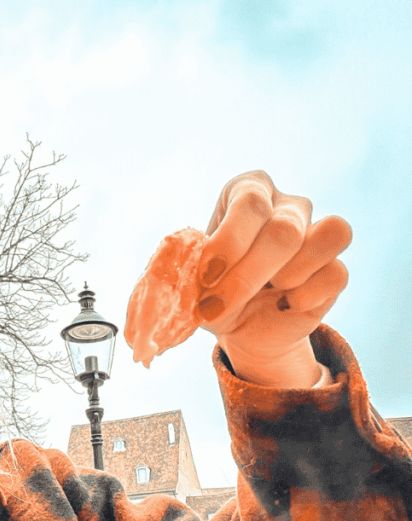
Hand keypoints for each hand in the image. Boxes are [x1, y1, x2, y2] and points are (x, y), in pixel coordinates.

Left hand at [197, 171, 350, 386]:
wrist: (241, 327)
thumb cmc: (212, 293)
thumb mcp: (190, 283)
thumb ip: (185, 271)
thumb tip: (186, 272)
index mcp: (247, 192)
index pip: (250, 201)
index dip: (229, 242)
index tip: (206, 277)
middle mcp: (286, 205)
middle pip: (284, 230)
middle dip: (246, 277)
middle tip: (217, 305)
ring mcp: (316, 233)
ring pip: (326, 237)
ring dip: (288, 278)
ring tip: (265, 294)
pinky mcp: (335, 268)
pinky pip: (336, 273)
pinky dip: (306, 297)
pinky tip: (284, 306)